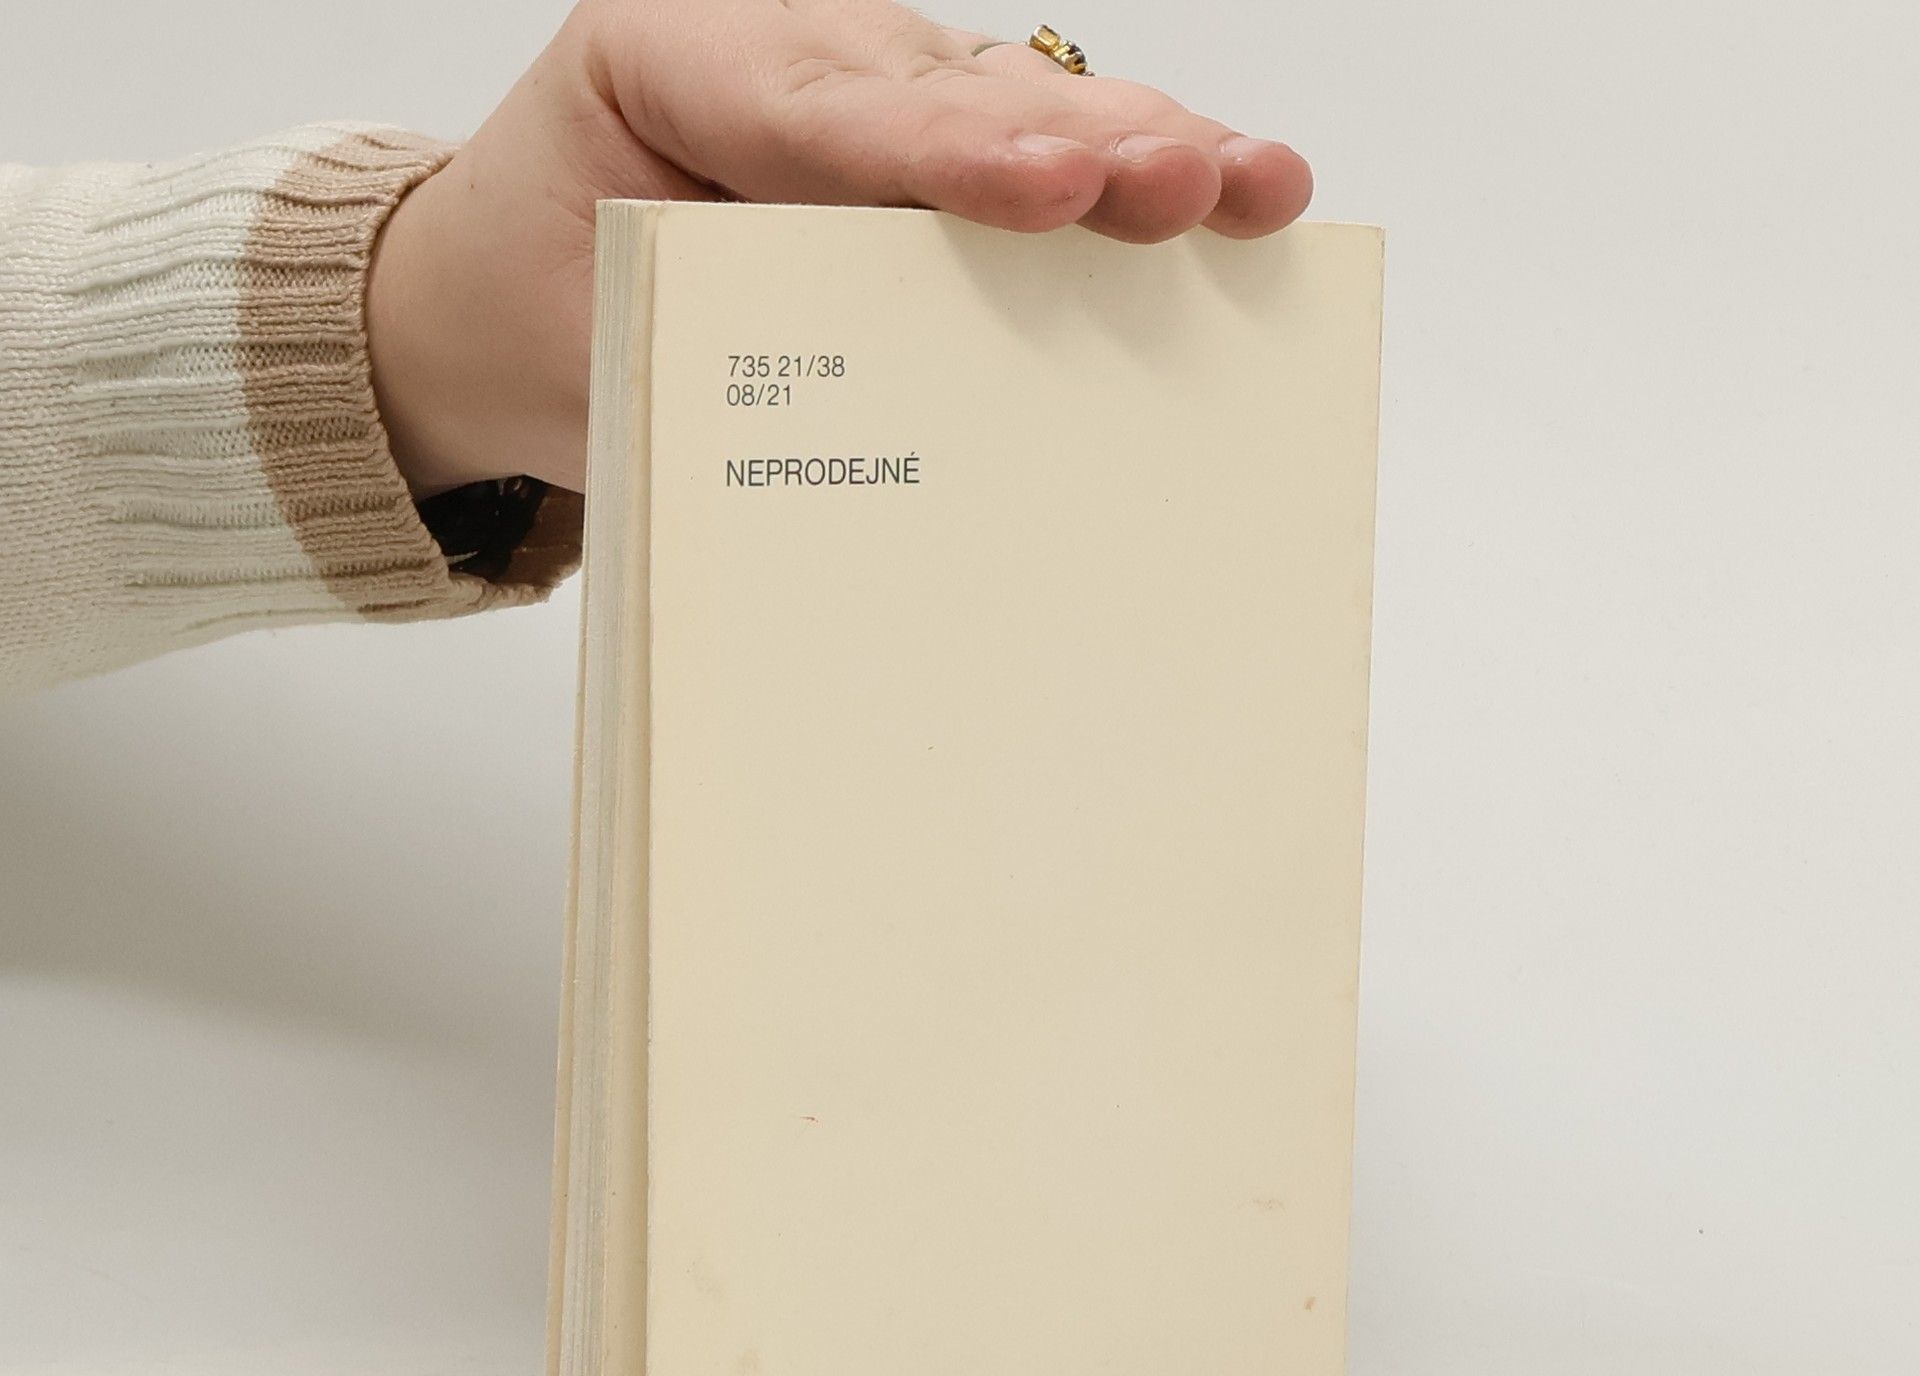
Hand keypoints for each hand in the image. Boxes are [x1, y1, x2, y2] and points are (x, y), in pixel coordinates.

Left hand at [366, 0, 1313, 496]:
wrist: (491, 295)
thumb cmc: (536, 312)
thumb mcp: (594, 349)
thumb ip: (717, 361)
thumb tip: (886, 433)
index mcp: (666, 57)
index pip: (821, 114)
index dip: (944, 155)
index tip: (1049, 188)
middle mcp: (779, 43)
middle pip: (947, 90)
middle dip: (1083, 138)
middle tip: (1193, 182)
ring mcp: (855, 82)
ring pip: (1009, 101)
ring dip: (1138, 144)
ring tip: (1250, 184)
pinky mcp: (905, 138)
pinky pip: (1019, 144)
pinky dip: (1118, 172)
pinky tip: (1218, 187)